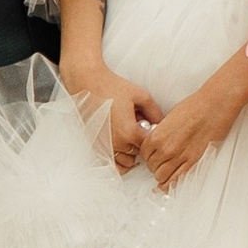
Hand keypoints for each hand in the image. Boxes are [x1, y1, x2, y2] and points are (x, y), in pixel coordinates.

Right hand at [62, 57, 160, 171]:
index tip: (150, 127)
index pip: (150, 146)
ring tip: (130, 138)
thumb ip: (155, 112)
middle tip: (139, 128)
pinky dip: (119, 160)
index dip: (153, 137)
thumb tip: (161, 124)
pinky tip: (122, 147)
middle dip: (142, 144)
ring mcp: (105, 146)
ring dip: (131, 154)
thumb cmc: (111, 87)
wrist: (87, 84)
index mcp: (130, 132)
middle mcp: (117, 143)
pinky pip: (111, 163)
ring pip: (126, 163)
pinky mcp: (96, 145)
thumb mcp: (141, 95)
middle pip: (139, 156)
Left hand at [141, 55, 247, 191]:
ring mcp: (179, 156)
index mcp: (157, 135)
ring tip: (165, 173)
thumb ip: (161, 133)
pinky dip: (170, 185)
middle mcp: (165, 148)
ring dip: (162, 176)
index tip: (151, 157)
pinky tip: (168, 185)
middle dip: (154, 167)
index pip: (143, 154)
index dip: (147, 157)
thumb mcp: (169, 118)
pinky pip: (176, 180)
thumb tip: (157, 143)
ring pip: (161, 176)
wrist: (214, 105)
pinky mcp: (193, 161)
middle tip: (159, 164)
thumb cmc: (195, 107)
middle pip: (151, 167)